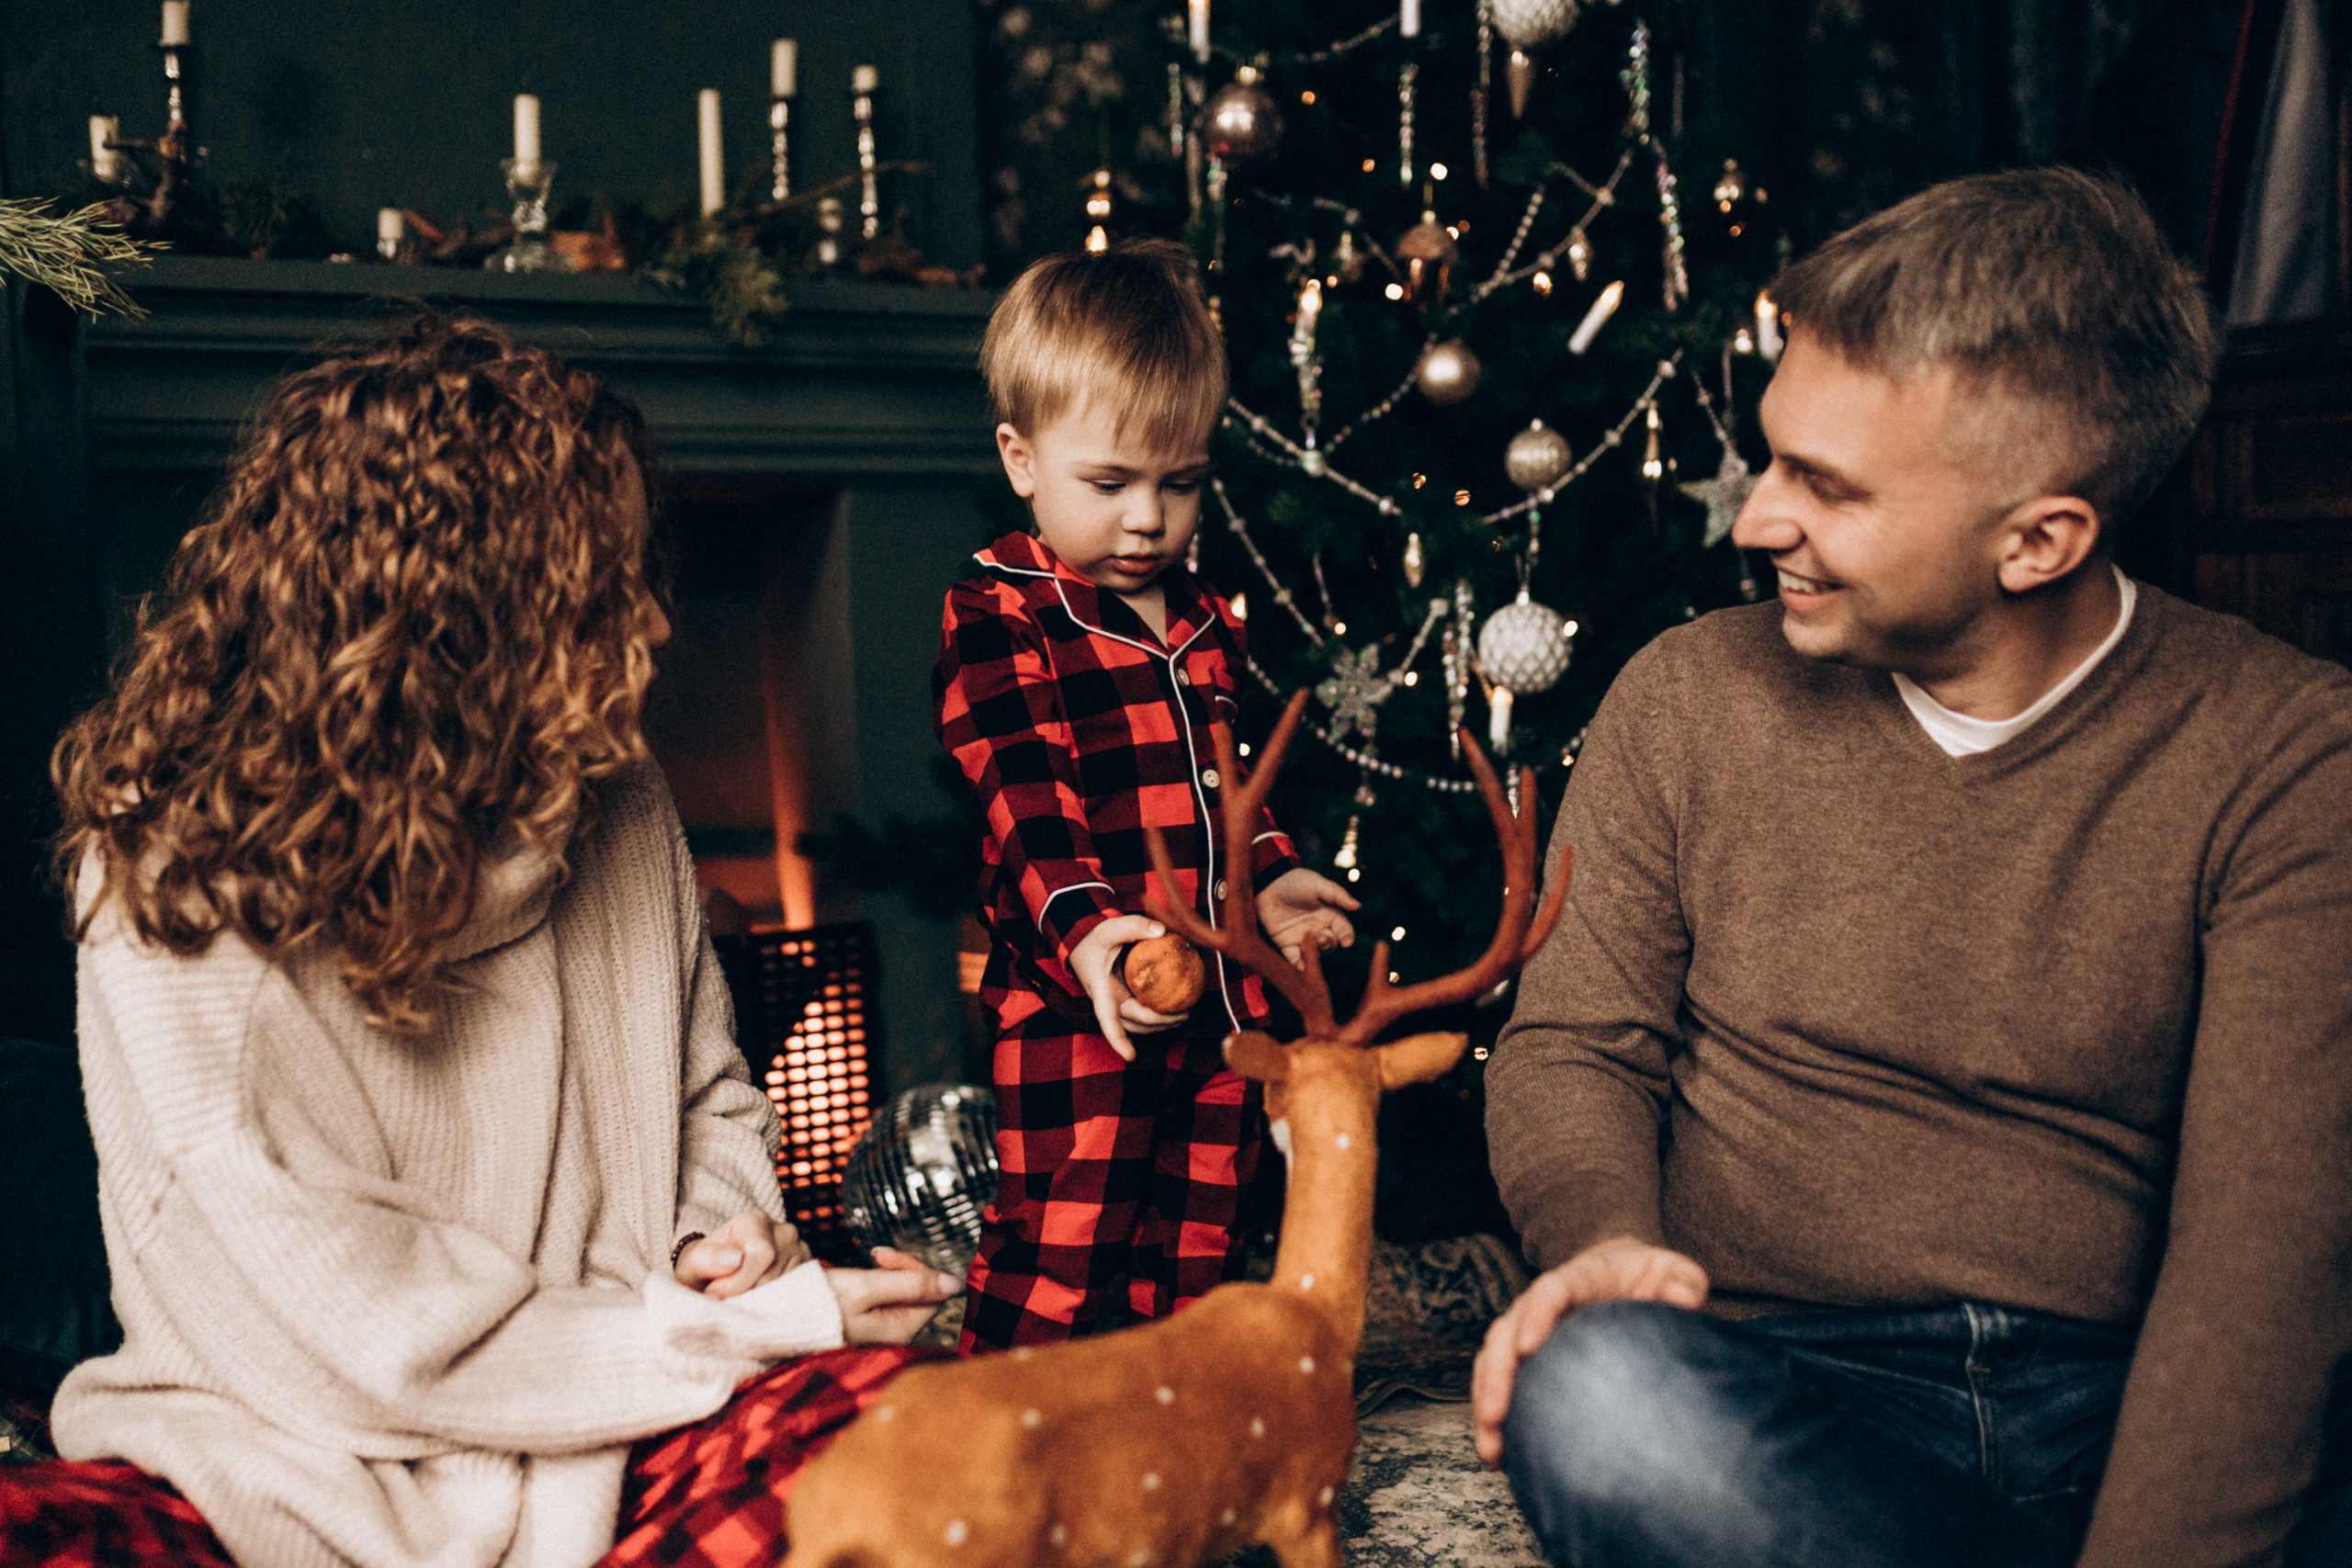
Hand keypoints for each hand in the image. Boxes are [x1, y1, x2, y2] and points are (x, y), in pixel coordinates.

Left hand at [675, 1211, 810, 1299]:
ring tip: (737, 1302)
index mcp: (755, 1221)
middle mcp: (785, 1232)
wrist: (720, 1272)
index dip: (738, 1282)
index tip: (714, 1293)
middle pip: (773, 1275)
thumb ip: (705, 1259)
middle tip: (723, 1303)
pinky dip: (772, 1308)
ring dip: (758, 1305)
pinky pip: (794, 1298)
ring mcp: (801, 1252)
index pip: (761, 1253)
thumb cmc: (705, 1266)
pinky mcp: (808, 1274)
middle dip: (745, 1296)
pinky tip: (755, 1306)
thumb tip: (734, 1260)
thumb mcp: (692, 1262)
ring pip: (785, 1291)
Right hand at [829, 1247, 965, 1343]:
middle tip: (876, 1256)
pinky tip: (859, 1277)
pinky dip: (877, 1281)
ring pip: (904, 1291)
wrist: (781, 1317)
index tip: (883, 1256)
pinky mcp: (869, 1322)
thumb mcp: (867, 1288)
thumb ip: (912, 1284)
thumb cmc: (819, 1304)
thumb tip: (956, 1284)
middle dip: (902, 1267)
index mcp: (900, 1328)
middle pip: (920, 1291)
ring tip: (868, 1262)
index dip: (914, 1268)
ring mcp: (882, 1328)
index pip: (933, 1292)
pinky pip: (887, 1296)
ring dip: (889, 1271)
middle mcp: (895, 1332)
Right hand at [1070, 914, 1187, 1061]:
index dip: (1118, 1040)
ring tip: (1184, 1014)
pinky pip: (1142, 1013)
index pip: (1107, 1020)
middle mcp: (1108, 1002)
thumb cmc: (1094, 938)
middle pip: (1134, 1023)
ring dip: (1161, 1024)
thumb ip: (1134, 927)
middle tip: (1185, 1014)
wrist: (1082, 941)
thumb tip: (1162, 932)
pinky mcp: (1124, 1000)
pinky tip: (1176, 1005)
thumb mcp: (1110, 928)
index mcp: (1101, 990)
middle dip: (1160, 1024)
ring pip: (1139, 1023)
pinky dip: (1158, 1014)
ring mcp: (1116, 1003)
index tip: (1130, 1056)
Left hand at [1257, 868, 1360, 968]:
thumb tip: (1357, 906)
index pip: (1344, 929)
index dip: (1347, 936)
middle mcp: (1319, 928)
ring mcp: (1303, 937)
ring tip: (1309, 948)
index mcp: (1330, 915)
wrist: (1267, 884)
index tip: (1347, 942)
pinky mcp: (1286, 944)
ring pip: (1315, 953)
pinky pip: (1294, 958)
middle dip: (1328, 943)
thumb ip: (1337, 895)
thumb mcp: (1317, 884)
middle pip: (1331, 943)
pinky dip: (1298, 964)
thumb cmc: (1295, 881)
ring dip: (1314, 954)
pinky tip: (1300, 966)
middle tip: (1320, 936)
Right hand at [1470, 1236, 1707, 1467]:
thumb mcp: (1674, 1270)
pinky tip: (1501, 1458)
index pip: (1549, 1293)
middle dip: (1496, 1374)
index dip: (1536, 1316)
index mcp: (1577, 1279)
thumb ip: (1682, 1282)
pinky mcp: (1527, 1360)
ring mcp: (1528, 1331)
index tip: (1529, 1347)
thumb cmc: (1650, 1276)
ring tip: (1491, 1452)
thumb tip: (1682, 1305)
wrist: (1623, 1275)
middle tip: (1495, 1415)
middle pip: (1506, 1334)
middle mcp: (1540, 1304)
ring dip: (1487, 1405)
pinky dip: (1496, 1420)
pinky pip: (1501, 1385)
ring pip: (1494, 1363)